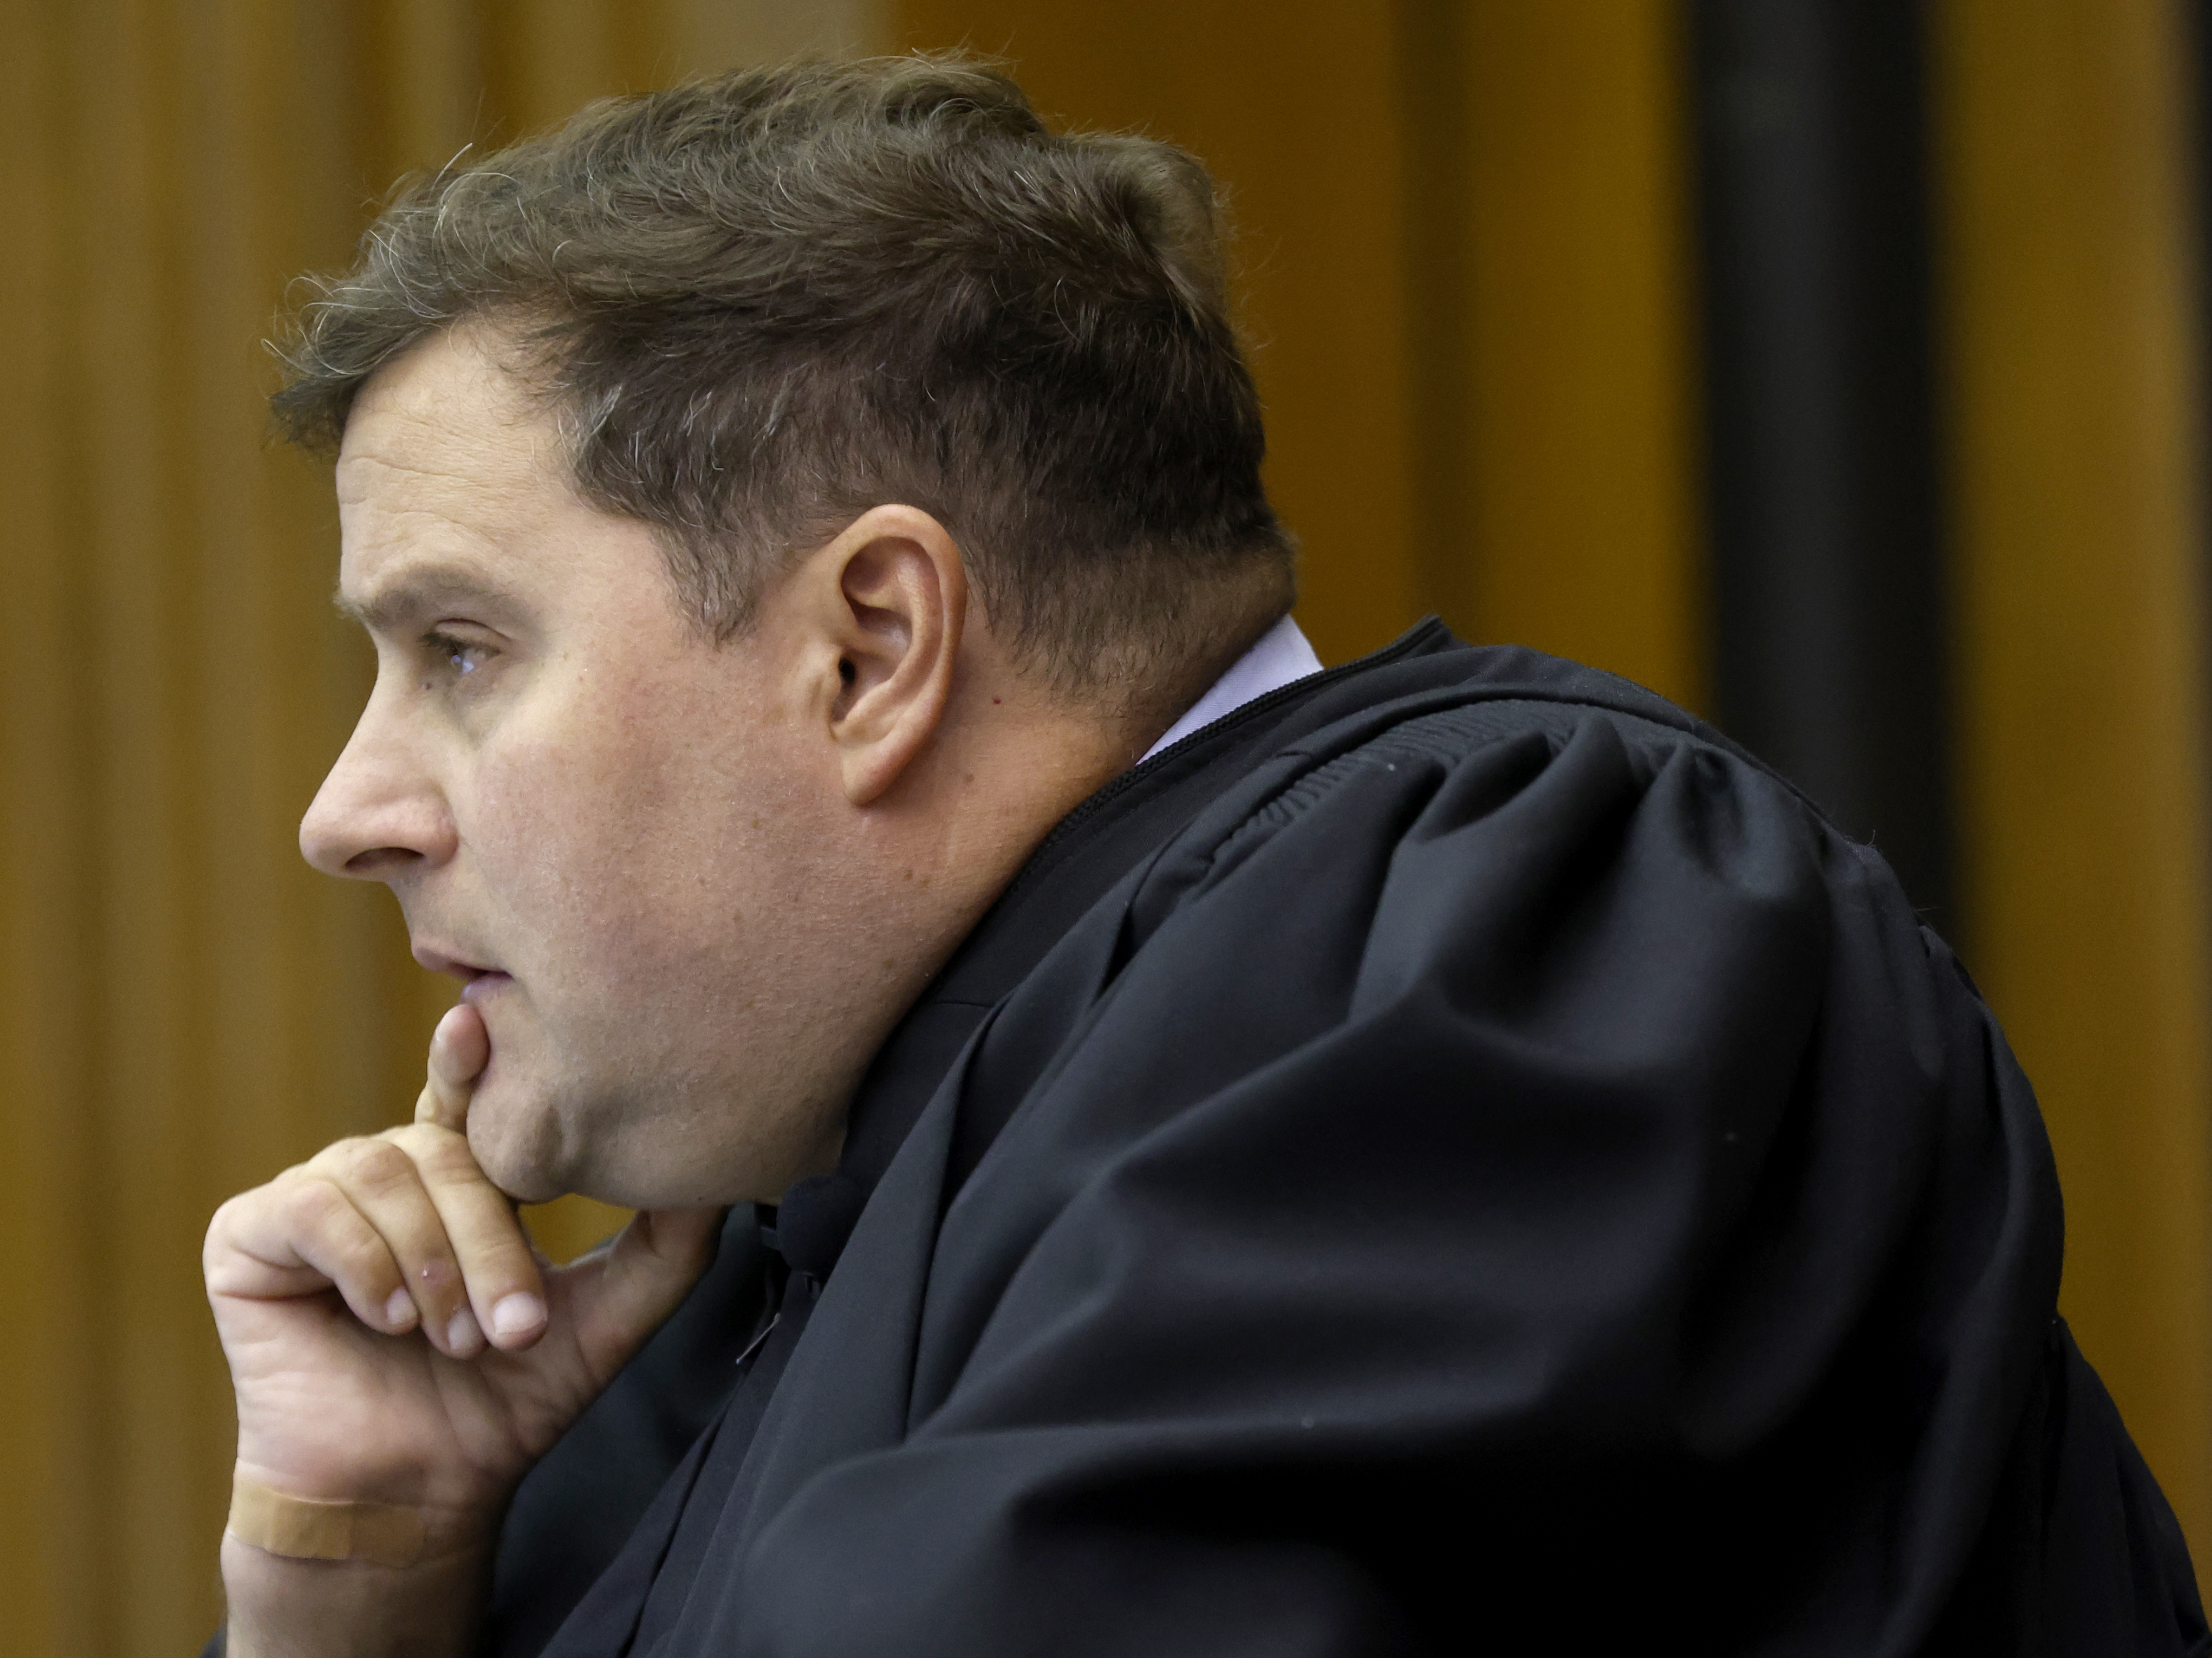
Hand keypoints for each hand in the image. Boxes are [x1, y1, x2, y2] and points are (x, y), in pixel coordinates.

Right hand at [204, 1003, 722, 1655]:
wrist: (411, 1493)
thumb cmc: (505, 1404)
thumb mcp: (606, 1319)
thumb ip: (665, 1247)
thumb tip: (722, 1178)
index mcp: (459, 1176)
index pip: (472, 1094)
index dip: (474, 1055)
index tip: (485, 1018)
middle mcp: (388, 1170)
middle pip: (444, 1150)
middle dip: (488, 1242)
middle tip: (511, 1329)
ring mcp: (316, 1196)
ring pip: (381, 1171)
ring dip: (430, 1263)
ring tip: (452, 1339)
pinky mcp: (250, 1235)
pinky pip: (310, 1206)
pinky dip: (362, 1260)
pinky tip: (385, 1317)